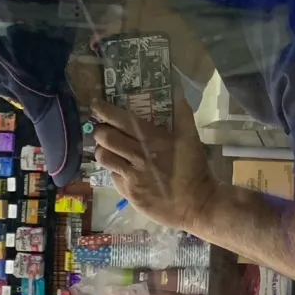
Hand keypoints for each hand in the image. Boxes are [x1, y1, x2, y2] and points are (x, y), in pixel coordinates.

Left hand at [91, 91, 216, 230]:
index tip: (95, 105)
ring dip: (103, 150)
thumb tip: (178, 90)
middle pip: (105, 137)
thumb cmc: (195, 170)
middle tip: (102, 129)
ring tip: (108, 150)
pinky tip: (123, 171)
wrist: (198, 205)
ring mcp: (132, 176)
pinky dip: (115, 171)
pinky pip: (113, 177)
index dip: (104, 110)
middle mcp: (138, 156)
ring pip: (104, 158)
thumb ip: (183, 114)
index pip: (121, 120)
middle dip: (100, 130)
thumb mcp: (191, 139)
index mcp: (152, 139)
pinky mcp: (130, 193)